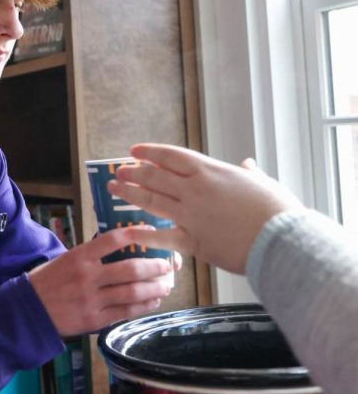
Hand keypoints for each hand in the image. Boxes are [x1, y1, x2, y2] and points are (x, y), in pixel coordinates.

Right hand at [28, 224, 174, 337]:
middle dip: (154, 267)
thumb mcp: (65, 259)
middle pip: (130, 269)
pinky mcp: (94, 320)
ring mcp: (92, 299)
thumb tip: (122, 248)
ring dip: (154, 288)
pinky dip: (143, 306)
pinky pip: (125, 312)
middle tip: (167, 266)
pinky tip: (153, 302)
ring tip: (166, 285)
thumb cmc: (47, 281)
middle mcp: (87, 276)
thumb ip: (91, 256)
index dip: (136, 234)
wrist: (28, 311)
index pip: (114, 239)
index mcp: (80, 256)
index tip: (152, 232)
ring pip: (132, 292)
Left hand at [110, 144, 301, 274]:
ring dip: (129, 194)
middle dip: (133, 172)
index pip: (172, 156)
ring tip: (113, 189)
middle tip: (118, 171)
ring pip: (152, 201)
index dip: (150, 152)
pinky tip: (126, 231)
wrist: (280, 240)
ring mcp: (191, 215)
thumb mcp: (263, 182)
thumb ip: (249, 173)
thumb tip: (247, 165)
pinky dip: (142, 234)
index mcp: (211, 171)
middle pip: (155, 177)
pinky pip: (161, 237)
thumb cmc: (277, 211)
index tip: (134, 151)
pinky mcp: (193, 241)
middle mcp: (196, 189)